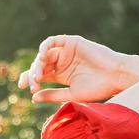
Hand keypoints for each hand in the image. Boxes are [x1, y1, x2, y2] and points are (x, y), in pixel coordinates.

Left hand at [17, 35, 133, 103]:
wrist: (115, 76)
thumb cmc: (98, 88)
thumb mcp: (71, 94)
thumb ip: (53, 95)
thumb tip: (33, 97)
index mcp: (61, 75)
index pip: (40, 75)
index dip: (29, 79)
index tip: (23, 87)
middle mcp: (62, 62)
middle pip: (40, 65)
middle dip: (33, 73)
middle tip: (33, 83)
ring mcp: (66, 51)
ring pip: (45, 54)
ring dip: (39, 64)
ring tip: (38, 75)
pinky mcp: (71, 42)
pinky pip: (53, 41)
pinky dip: (45, 46)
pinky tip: (42, 56)